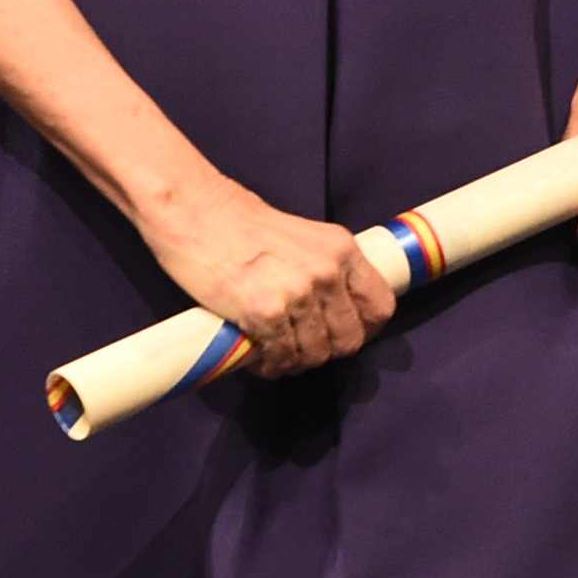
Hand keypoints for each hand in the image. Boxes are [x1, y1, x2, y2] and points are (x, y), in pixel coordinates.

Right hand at [147, 174, 399, 377]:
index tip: (342, 335)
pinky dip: (271, 366)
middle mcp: (327, 272)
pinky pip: (281, 358)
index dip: (365, 329)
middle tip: (301, 347)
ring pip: (315, 355)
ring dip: (295, 362)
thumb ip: (324, 270)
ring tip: (275, 353)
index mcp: (341, 249)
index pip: (380, 306)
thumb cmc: (242, 225)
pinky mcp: (265, 312)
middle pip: (350, 340)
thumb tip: (334, 315)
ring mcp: (297, 293)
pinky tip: (258, 356)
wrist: (196, 212)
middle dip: (326, 351)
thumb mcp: (303, 239)